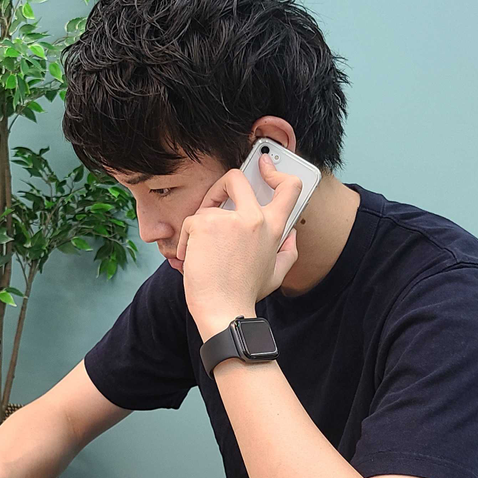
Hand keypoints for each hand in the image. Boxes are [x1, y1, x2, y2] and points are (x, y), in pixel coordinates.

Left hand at [176, 154, 301, 338]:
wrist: (224, 311)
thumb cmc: (246, 294)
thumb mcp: (276, 274)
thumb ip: (288, 251)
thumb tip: (292, 234)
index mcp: (274, 228)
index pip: (289, 187)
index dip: (276, 171)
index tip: (263, 166)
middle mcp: (254, 218)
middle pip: (236, 178)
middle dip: (221, 187)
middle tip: (213, 203)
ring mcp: (229, 220)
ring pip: (207, 209)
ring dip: (200, 228)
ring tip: (201, 253)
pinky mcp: (204, 225)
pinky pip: (190, 222)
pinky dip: (186, 240)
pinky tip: (190, 258)